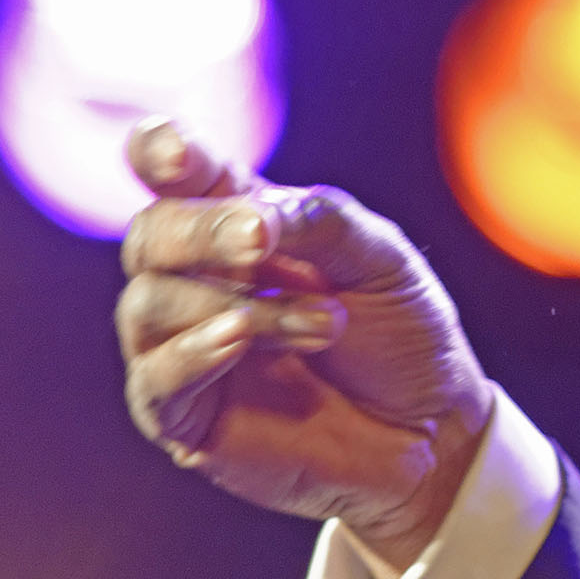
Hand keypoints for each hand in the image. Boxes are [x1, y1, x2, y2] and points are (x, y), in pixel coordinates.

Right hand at [114, 117, 493, 571]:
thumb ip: (320, 221)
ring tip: (327, 324)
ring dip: (240, 304)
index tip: (171, 151)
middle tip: (258, 238)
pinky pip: (155, 378)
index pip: (181, 176)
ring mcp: (183, 347)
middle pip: (150, 234)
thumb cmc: (402, 334)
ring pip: (148, 303)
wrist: (431, 428)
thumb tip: (253, 215)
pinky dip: (196, 353)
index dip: (162, 152)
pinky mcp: (183, 415)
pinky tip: (240, 341)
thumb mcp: (383, 260)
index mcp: (245, 224)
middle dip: (200, 232)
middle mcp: (201, 279)